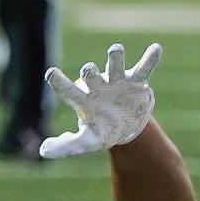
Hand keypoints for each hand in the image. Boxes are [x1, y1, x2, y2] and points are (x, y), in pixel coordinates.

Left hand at [40, 43, 161, 158]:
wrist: (126, 127)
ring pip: (115, 64)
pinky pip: (144, 67)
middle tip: (88, 71)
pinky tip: (156, 50)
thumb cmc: (101, 130)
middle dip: (90, 72)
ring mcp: (118, 81)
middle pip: (91, 74)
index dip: (59, 82)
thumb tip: (43, 150)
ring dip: (115, 57)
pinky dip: (150, 59)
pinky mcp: (137, 81)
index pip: (68, 90)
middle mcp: (98, 86)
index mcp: (83, 100)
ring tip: (115, 50)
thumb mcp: (85, 142)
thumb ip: (65, 146)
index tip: (50, 74)